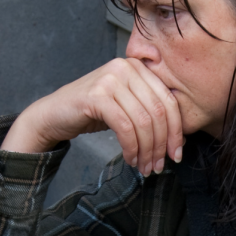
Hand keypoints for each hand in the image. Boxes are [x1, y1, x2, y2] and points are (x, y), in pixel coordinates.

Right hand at [0, 58, 183, 174]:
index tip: (176, 155)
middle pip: (159, 113)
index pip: (170, 101)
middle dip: (161, 145)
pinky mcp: (97, 95)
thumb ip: (151, 112)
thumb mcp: (128, 106)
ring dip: (147, 151)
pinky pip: (125, 127)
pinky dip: (131, 148)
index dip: (176, 132)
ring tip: (144, 167)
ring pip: (143, 122)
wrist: (54, 114)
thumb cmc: (94, 112)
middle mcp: (126, 68)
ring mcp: (111, 79)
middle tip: (159, 167)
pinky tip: (130, 158)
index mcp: (139, 67)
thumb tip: (180, 138)